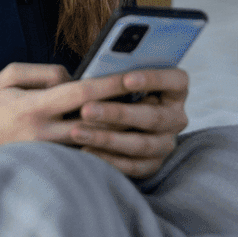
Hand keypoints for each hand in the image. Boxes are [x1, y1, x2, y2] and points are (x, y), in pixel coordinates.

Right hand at [0, 63, 188, 178]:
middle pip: (95, 122)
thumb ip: (42, 72)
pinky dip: (98, 149)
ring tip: (141, 118)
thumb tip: (74, 78)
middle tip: (151, 99)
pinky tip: (117, 141)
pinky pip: (79, 158)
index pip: (82, 93)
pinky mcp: (45, 168)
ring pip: (91, 143)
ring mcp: (45, 155)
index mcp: (33, 106)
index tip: (135, 75)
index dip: (111, 84)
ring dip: (116, 132)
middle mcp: (43, 133)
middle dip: (124, 110)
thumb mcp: (5, 78)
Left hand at [69, 68, 189, 178]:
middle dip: (118, 114)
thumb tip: (61, 71)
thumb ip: (99, 73)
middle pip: (154, 117)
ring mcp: (165, 143)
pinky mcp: (152, 165)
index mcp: (174, 89)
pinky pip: (133, 166)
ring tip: (77, 132)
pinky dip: (108, 159)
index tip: (126, 80)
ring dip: (107, 139)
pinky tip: (86, 150)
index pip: (176, 80)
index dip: (154, 79)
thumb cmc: (112, 92)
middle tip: (86, 110)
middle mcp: (175, 118)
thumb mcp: (110, 80)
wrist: (110, 122)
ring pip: (142, 144)